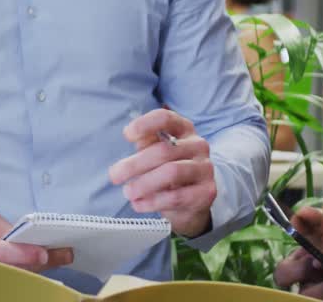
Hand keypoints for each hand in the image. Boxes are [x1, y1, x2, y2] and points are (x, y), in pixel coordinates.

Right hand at [0, 214, 74, 273]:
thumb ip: (7, 232)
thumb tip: (35, 241)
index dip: (22, 255)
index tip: (43, 254)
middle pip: (12, 269)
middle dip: (40, 262)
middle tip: (65, 253)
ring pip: (14, 277)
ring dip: (39, 268)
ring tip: (62, 255)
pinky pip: (10, 280)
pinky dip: (29, 273)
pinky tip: (46, 265)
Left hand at [108, 109, 215, 236]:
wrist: (191, 201)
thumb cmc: (167, 169)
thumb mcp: (155, 152)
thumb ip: (146, 143)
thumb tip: (132, 136)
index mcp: (184, 129)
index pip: (166, 118)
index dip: (145, 124)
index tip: (127, 135)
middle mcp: (198, 145)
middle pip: (164, 150)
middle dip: (135, 164)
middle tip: (115, 175)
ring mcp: (205, 168)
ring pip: (171, 172)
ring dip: (144, 184)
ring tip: (128, 192)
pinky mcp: (207, 192)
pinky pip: (177, 197)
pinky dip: (153, 202)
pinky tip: (139, 204)